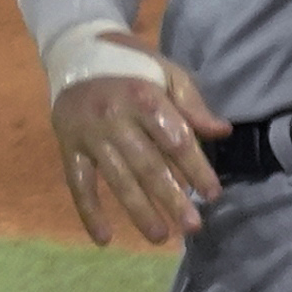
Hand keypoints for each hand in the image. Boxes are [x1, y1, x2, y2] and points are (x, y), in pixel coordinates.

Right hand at [50, 53, 225, 245]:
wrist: (76, 52)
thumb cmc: (131, 66)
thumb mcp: (166, 73)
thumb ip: (191, 105)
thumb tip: (222, 132)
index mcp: (143, 96)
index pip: (174, 139)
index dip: (196, 168)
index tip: (213, 194)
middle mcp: (114, 118)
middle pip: (147, 165)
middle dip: (172, 199)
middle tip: (192, 227)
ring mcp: (89, 135)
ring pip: (116, 178)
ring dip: (138, 211)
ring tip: (159, 237)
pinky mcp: (69, 147)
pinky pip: (79, 184)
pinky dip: (89, 212)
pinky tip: (104, 239)